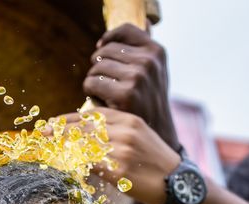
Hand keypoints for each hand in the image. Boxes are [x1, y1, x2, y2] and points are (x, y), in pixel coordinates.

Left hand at [58, 108, 179, 203]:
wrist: (178, 182)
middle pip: (84, 128)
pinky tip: (65, 165)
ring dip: (64, 148)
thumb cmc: (156, 163)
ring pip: (84, 145)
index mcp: (129, 120)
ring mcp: (122, 150)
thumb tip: (87, 135)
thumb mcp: (139, 136)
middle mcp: (125, 131)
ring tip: (49, 149)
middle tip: (42, 134)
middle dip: (60, 131)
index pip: (91, 115)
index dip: (68, 119)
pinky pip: (91, 165)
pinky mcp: (120, 170)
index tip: (52, 123)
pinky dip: (76, 164)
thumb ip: (116, 132)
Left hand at [84, 23, 178, 149]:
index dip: (109, 38)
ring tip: (104, 93)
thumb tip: (149, 23)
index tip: (101, 48)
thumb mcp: (156, 72)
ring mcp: (138, 77)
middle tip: (104, 82)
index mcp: (157, 51)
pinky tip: (100, 101)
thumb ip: (148, 50)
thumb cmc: (150, 102)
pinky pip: (91, 83)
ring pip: (96, 67)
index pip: (125, 30)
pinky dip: (90, 92)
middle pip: (105, 51)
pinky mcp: (125, 95)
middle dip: (99, 65)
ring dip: (94, 80)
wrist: (158, 134)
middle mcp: (149, 61)